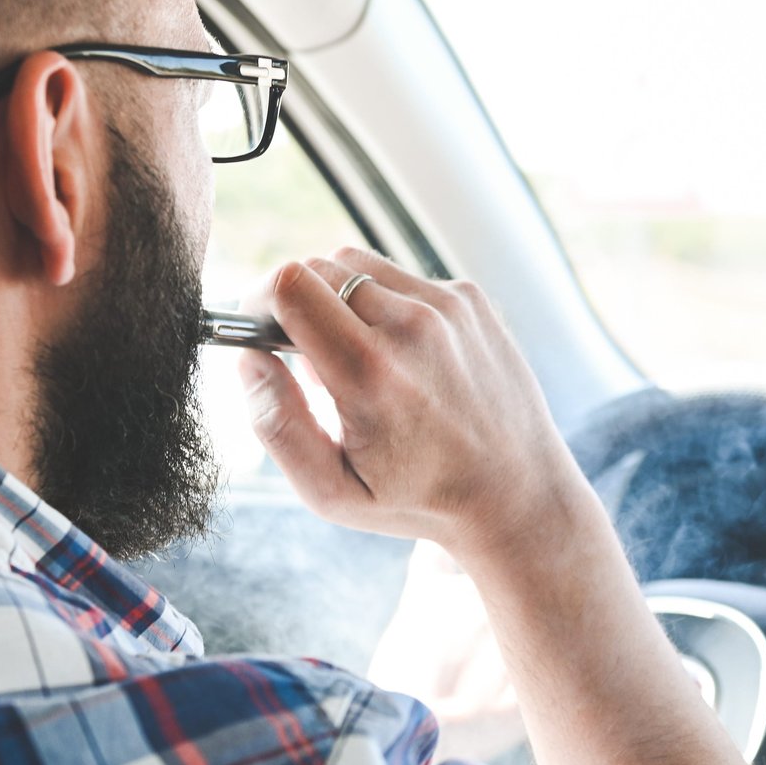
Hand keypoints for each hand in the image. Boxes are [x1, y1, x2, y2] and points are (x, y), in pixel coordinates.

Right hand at [237, 245, 591, 562]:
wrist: (516, 493)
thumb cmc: (418, 499)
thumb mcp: (332, 492)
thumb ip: (277, 425)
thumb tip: (249, 359)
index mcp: (371, 373)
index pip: (290, 285)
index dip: (258, 299)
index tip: (258, 330)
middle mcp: (413, 327)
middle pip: (318, 267)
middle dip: (295, 303)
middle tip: (303, 354)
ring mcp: (448, 307)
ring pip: (358, 265)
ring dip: (338, 299)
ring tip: (352, 356)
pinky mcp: (470, 298)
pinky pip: (401, 277)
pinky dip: (384, 304)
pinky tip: (398, 355)